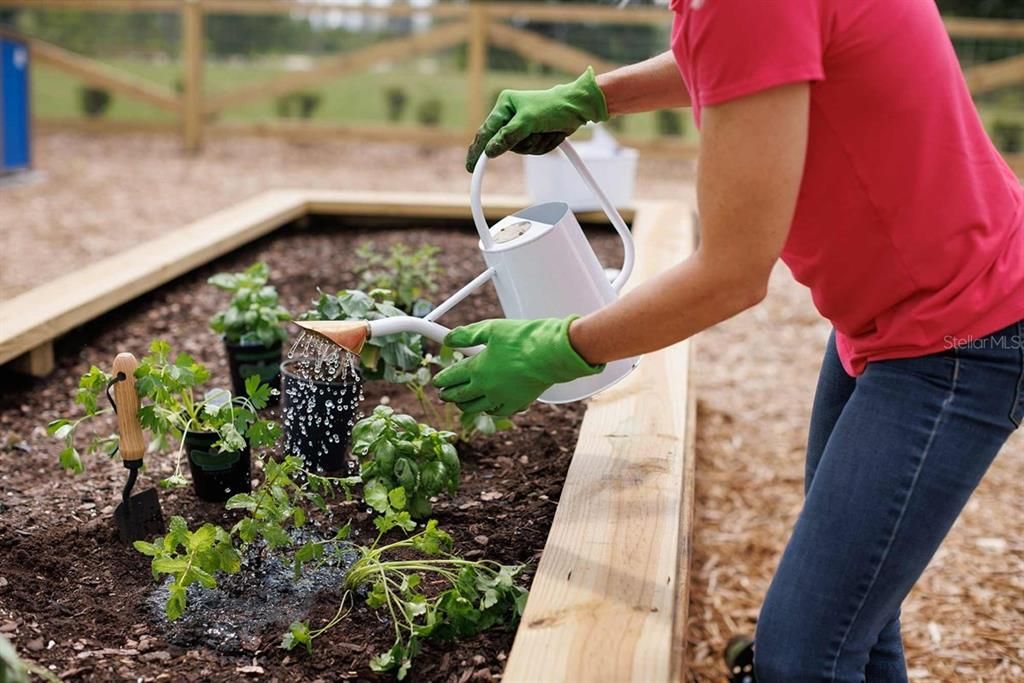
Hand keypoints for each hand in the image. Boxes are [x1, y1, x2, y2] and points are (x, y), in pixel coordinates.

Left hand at [433, 317, 603, 415]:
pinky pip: (499, 412)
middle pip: (461, 396)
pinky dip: (490, 411)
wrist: (552, 353)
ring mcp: (503, 398)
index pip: (452, 377)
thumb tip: (448, 339)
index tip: (437, 381)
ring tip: (461, 403)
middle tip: (443, 394)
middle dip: (449, 395)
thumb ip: (467, 335)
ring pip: (477, 408)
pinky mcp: (519, 402)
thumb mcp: (491, 328)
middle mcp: (487, 388)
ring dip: (465, 406)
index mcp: (477, 369)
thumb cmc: (523, 339)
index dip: (442, 379)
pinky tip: (489, 408)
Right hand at [465, 67, 608, 171]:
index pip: (486, 132)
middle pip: (505, 144)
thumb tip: (490, 151)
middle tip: (536, 133)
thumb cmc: (554, 107)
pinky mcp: (534, 135)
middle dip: (523, 143)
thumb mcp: (529, 120)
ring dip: (537, 144)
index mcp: (504, 105)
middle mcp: (511, 116)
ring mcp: (523, 127)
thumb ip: (508, 136)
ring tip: (547, 130)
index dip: (478, 150)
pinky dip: (544, 146)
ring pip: (521, 150)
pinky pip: (533, 150)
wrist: (578, 108)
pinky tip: (552, 134)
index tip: (471, 167)